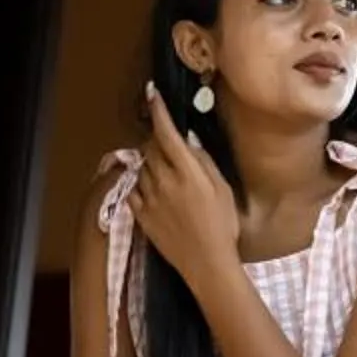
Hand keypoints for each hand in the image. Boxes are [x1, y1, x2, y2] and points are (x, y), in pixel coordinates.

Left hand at [135, 85, 240, 278]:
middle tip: (169, 144)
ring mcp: (149, 198)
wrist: (207, 262)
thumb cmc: (222, 225)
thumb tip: (188, 142)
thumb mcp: (222, 188)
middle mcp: (164, 181)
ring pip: (141, 166)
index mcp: (187, 172)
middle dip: (157, 139)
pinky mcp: (140, 214)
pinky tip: (153, 189)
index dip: (158, 110)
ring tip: (166, 172)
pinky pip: (133, 189)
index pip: (167, 133)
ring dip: (150, 161)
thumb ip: (203, 162)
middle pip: (151, 147)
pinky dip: (141, 183)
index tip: (152, 94)